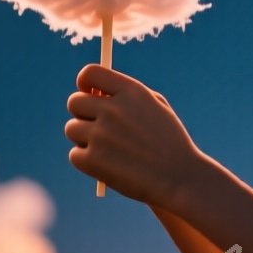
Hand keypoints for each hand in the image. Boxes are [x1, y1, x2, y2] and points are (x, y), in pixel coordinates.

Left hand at [65, 65, 204, 206]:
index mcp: (130, 92)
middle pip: (75, 101)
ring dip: (83, 138)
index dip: (85, 82)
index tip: (87, 92)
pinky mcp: (93, 160)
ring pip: (72, 128)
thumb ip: (125, 95)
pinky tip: (107, 165)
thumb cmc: (169, 142)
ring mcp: (101, 135)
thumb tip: (93, 92)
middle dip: (83, 113)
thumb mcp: (156, 107)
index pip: (90, 73)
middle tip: (95, 125)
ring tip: (105, 148)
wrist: (180, 178)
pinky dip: (86, 160)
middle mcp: (113, 109)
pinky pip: (75, 154)